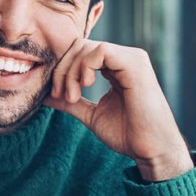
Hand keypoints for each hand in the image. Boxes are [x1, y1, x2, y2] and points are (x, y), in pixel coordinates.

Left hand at [43, 39, 193, 181]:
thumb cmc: (127, 134)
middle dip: (62, 69)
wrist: (150, 149)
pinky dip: (85, 67)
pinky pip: (101, 51)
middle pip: (80, 46)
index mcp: (116, 68)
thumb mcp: (90, 114)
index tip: (56, 94)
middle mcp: (125, 59)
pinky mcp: (135, 65)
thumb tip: (44, 95)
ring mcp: (132, 59)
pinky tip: (85, 87)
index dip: (62, 69)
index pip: (80, 52)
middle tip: (60, 95)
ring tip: (73, 97)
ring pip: (87, 47)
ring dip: (71, 72)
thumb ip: (70, 101)